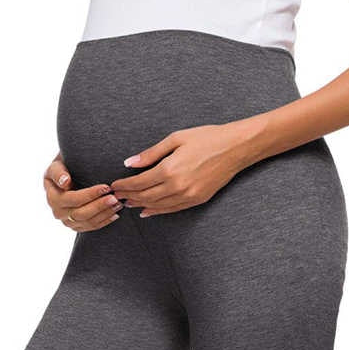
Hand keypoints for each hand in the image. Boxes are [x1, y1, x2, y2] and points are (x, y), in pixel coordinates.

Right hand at [44, 154, 121, 231]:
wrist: (65, 178)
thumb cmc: (62, 168)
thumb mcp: (56, 165)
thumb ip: (58, 172)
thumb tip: (65, 182)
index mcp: (52, 197)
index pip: (73, 199)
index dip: (90, 195)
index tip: (106, 187)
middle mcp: (58, 212)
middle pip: (81, 213)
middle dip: (100, 206)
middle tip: (115, 198)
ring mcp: (67, 221)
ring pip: (88, 222)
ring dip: (105, 214)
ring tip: (118, 204)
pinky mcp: (77, 226)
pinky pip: (92, 227)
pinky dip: (105, 221)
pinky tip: (115, 214)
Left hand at [111, 122, 254, 217]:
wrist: (234, 149)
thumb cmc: (206, 138)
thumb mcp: (175, 139)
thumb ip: (151, 153)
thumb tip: (129, 163)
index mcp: (169, 169)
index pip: (139, 182)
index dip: (124, 185)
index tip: (114, 185)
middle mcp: (177, 186)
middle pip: (146, 196)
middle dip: (129, 197)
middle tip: (117, 197)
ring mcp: (188, 196)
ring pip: (159, 205)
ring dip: (142, 205)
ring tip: (129, 204)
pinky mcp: (198, 200)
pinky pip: (173, 209)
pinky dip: (159, 211)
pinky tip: (149, 211)